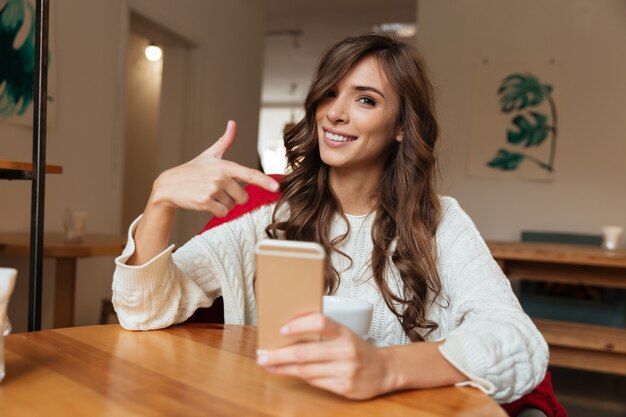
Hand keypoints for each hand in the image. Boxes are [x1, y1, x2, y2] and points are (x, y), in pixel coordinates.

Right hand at [150, 120, 278, 216]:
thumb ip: (225, 141)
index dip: (265, 181)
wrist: (169, 185)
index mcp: (225, 165)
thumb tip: (233, 123)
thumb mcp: (209, 155)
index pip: (249, 174)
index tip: (276, 188)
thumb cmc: (192, 171)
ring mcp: (212, 189)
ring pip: (231, 206)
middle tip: (218, 191)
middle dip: (233, 198)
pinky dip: (216, 211)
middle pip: (243, 197)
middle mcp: (220, 176)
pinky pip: (222, 212)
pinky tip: (205, 203)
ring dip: (222, 204)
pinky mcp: (204, 201)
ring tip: (209, 195)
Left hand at [256, 314, 393, 399]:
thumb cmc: (358, 348)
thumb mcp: (345, 333)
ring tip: (268, 364)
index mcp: (345, 333)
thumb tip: (288, 331)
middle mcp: (346, 351)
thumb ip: (323, 331)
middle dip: (279, 355)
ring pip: (306, 370)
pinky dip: (298, 376)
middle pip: (305, 352)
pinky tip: (287, 372)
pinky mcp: (344, 388)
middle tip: (262, 355)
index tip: (281, 329)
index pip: (320, 323)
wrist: (384, 370)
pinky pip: (314, 382)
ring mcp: (346, 371)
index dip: (299, 325)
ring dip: (283, 367)